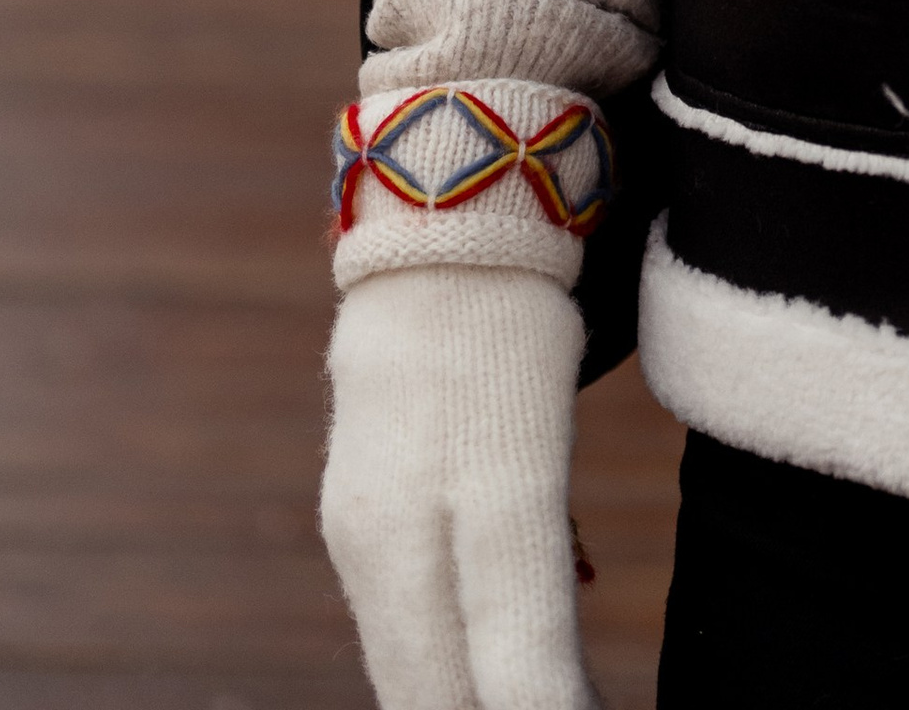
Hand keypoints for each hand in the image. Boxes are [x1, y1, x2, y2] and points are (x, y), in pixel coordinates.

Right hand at [322, 265, 595, 709]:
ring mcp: (362, 533)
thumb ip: (546, 549)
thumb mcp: (552, 433)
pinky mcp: (345, 526)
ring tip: (537, 702)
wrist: (428, 244)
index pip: (519, 665)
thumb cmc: (521, 332)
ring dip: (460, 704)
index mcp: (487, 498)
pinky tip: (476, 682)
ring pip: (407, 676)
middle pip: (444, 692)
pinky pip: (386, 635)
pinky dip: (428, 675)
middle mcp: (404, 530)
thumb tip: (563, 652)